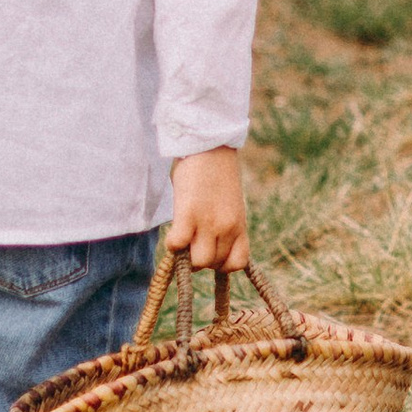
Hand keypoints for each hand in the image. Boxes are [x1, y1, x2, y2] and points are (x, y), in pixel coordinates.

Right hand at [168, 149, 251, 273]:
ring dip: (186, 254)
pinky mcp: (188, 214)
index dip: (222, 264)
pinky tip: (174, 230)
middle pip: (213, 264)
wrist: (210, 146)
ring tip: (182, 237)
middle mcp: (227, 227)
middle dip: (200, 258)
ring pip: (198, 261)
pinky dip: (172, 243)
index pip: (237, 263)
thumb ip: (223, 225)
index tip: (211, 252)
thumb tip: (207, 243)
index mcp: (239, 225)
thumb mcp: (229, 204)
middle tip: (192, 242)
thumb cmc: (217, 173)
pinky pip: (178, 245)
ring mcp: (209, 223)